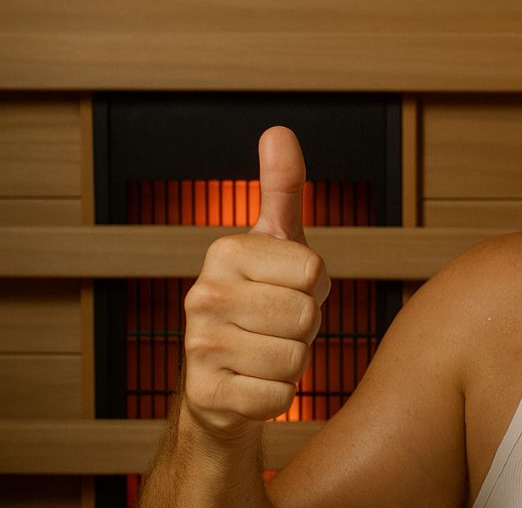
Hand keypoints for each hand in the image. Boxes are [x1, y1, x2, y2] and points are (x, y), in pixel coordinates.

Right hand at [181, 126, 330, 441]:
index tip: (287, 288)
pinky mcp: (207, 396)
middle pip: (306, 316)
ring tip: (266, 351)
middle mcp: (202, 295)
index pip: (315, 271)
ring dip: (294, 362)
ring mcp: (199, 348)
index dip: (314, 287)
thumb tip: (279, 130)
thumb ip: (282, 189)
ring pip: (296, 358)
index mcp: (224, 252)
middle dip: (305, 326)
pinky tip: (253, 383)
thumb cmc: (262, 300)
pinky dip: (279, 395)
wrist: (223, 378)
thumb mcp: (276, 243)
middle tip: (278, 324)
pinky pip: (280, 397)